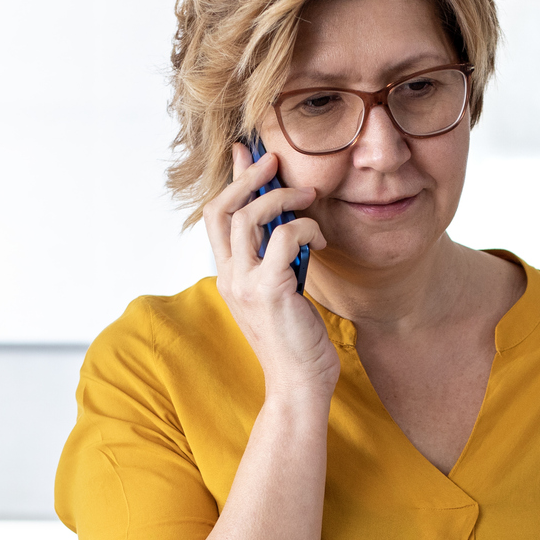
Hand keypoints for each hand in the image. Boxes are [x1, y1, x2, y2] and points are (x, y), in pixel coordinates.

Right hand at [203, 143, 336, 404]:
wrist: (299, 384)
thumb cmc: (296, 342)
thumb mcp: (281, 292)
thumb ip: (276, 261)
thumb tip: (285, 226)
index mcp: (229, 276)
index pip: (216, 218)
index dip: (232, 182)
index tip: (248, 155)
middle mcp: (230, 277)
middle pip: (222, 209)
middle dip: (249, 178)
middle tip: (275, 160)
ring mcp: (245, 284)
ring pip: (249, 217)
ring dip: (283, 197)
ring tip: (310, 197)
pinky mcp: (270, 290)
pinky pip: (284, 237)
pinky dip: (306, 228)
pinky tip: (322, 240)